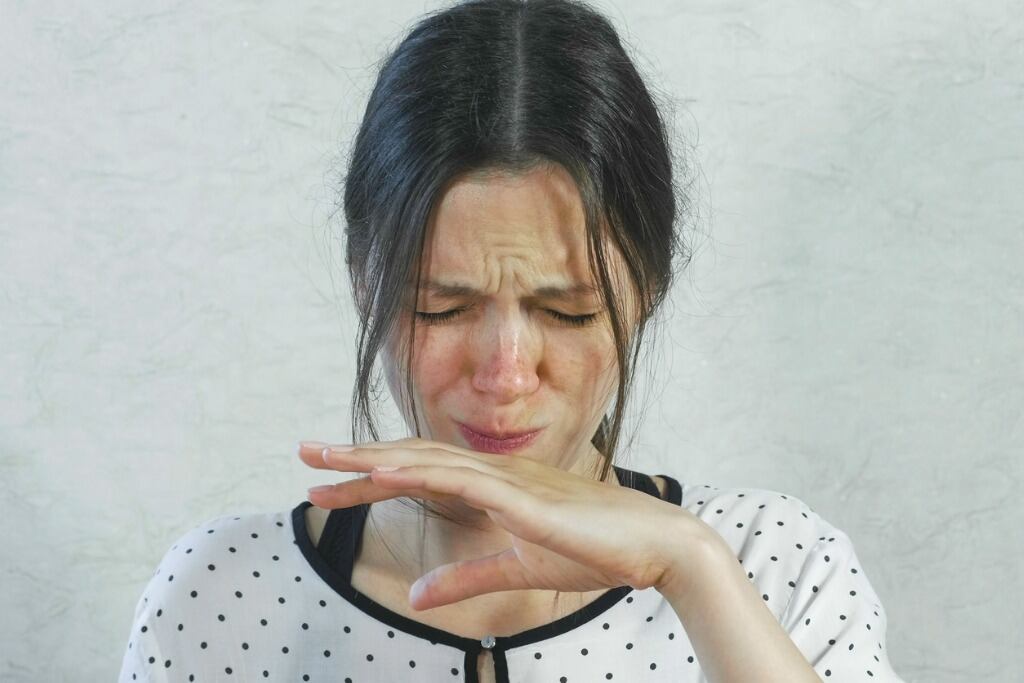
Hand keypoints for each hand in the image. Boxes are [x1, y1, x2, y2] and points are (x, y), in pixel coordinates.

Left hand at [297, 437, 701, 610]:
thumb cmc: (595, 552)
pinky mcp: (525, 499)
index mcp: (493, 485)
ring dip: (374, 459)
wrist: (657, 546)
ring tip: (326, 461)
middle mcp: (495, 472)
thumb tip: (418, 598)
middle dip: (355, 459)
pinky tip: (384, 473)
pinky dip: (420, 472)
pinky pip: (463, 481)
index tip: (326, 484)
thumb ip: (466, 578)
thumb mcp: (517, 568)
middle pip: (412, 457)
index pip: (419, 473)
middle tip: (304, 455)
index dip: (370, 476)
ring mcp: (509, 481)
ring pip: (428, 461)